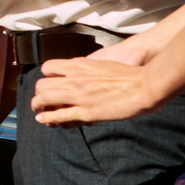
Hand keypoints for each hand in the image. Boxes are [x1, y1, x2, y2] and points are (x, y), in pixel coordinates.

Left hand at [33, 56, 168, 125]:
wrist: (147, 84)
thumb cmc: (131, 74)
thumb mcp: (104, 65)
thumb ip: (90, 68)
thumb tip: (85, 70)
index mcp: (80, 65)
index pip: (48, 68)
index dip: (45, 76)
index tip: (48, 82)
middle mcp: (75, 79)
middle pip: (42, 85)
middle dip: (38, 93)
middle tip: (40, 99)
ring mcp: (79, 96)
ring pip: (44, 99)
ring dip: (38, 105)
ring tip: (38, 109)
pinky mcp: (86, 112)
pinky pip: (59, 116)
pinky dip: (47, 118)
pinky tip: (44, 119)